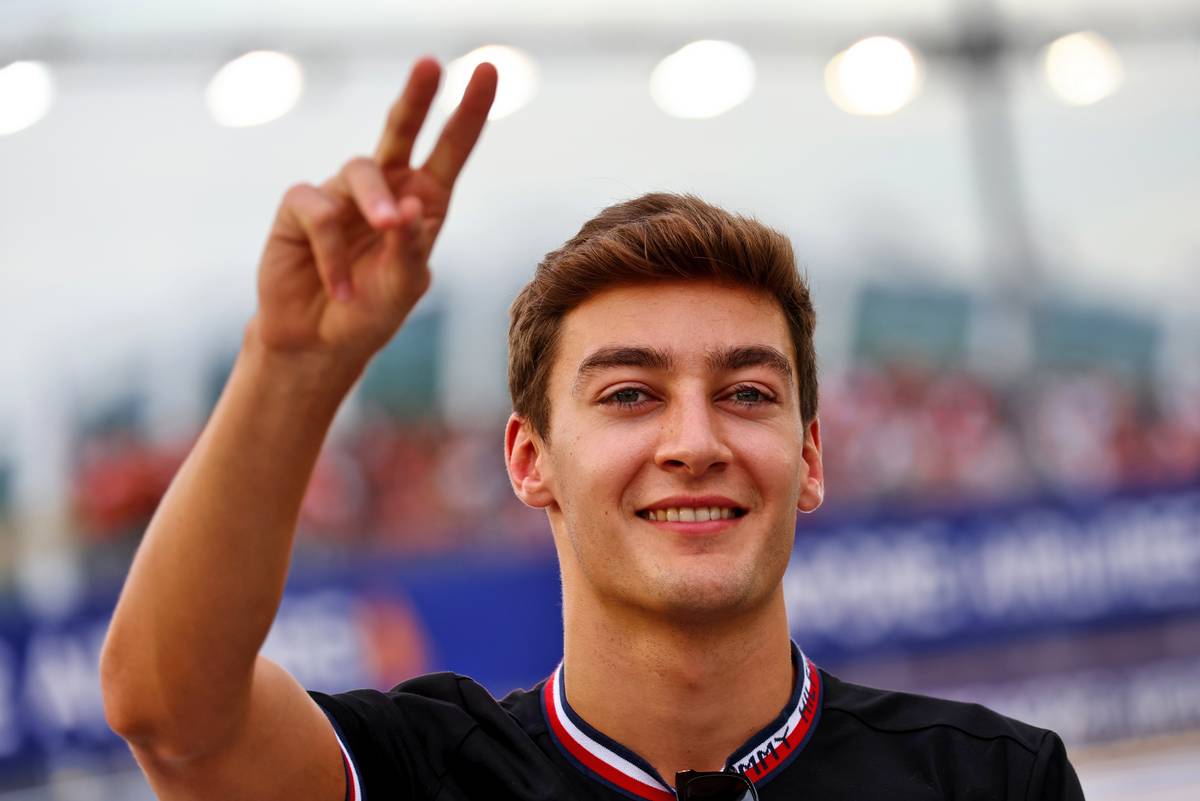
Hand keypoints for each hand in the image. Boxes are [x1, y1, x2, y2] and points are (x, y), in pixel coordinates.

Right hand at [253, 57, 496, 362]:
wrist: (319, 343)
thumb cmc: (371, 313)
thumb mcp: (404, 285)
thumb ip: (411, 249)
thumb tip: (411, 207)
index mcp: (423, 201)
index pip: (450, 150)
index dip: (468, 111)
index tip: (487, 69)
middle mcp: (384, 189)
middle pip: (400, 129)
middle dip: (416, 96)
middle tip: (431, 65)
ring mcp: (341, 193)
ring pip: (361, 170)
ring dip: (376, 204)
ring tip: (386, 233)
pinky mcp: (301, 208)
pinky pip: (320, 211)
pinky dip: (333, 252)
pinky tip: (340, 286)